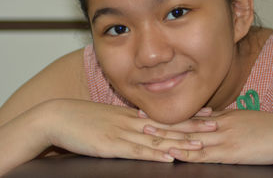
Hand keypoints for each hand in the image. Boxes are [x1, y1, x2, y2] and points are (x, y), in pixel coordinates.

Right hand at [43, 99, 217, 161]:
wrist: (57, 117)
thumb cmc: (82, 118)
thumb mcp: (109, 117)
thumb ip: (127, 122)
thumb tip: (144, 125)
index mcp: (132, 115)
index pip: (165, 116)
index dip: (187, 116)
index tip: (208, 114)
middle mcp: (131, 122)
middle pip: (167, 125)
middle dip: (192, 127)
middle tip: (215, 126)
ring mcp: (121, 133)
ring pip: (156, 139)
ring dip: (179, 142)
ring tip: (201, 145)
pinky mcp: (109, 146)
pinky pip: (135, 151)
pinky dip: (154, 155)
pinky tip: (168, 158)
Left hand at [142, 109, 272, 164]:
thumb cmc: (271, 128)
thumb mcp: (245, 119)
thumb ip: (226, 119)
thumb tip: (208, 117)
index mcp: (223, 116)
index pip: (191, 115)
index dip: (170, 114)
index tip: (152, 110)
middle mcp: (219, 124)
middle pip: (185, 123)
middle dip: (161, 121)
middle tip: (138, 117)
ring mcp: (224, 138)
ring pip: (190, 137)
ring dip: (167, 136)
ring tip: (147, 133)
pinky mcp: (231, 152)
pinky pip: (205, 154)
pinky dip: (187, 153)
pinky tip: (173, 153)